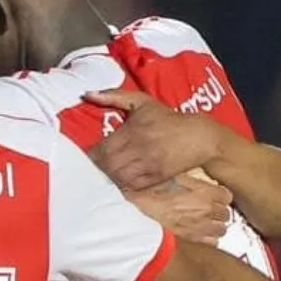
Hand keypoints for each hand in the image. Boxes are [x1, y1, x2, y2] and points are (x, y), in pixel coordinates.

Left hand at [85, 89, 224, 192]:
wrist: (197, 137)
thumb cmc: (166, 118)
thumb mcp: (141, 101)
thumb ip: (113, 96)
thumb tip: (87, 94)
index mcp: (133, 131)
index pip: (102, 149)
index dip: (89, 154)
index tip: (84, 153)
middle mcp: (139, 150)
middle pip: (107, 166)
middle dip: (95, 168)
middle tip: (88, 167)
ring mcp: (147, 167)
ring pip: (118, 178)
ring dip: (106, 178)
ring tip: (100, 174)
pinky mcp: (154, 179)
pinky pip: (131, 187)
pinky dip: (120, 186)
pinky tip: (115, 181)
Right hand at [129, 172, 232, 244]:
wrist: (136, 213)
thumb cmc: (150, 195)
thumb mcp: (171, 178)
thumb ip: (188, 180)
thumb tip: (194, 178)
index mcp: (204, 194)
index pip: (226, 196)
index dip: (219, 196)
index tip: (213, 196)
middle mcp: (206, 211)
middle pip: (226, 213)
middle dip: (218, 211)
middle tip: (207, 209)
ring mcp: (201, 228)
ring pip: (222, 229)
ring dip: (215, 226)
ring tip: (204, 223)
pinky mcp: (193, 241)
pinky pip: (212, 242)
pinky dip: (208, 239)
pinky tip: (198, 234)